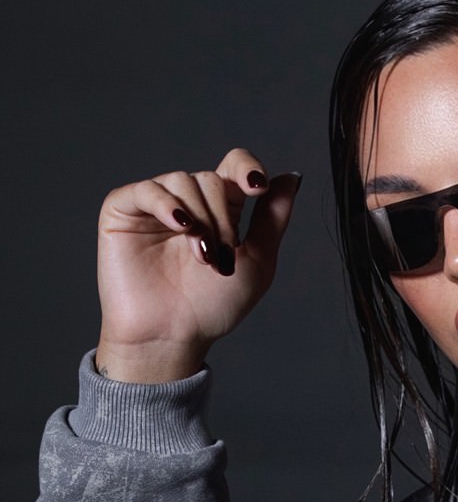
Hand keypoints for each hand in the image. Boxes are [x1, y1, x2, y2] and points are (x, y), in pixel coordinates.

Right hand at [96, 150, 300, 381]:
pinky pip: (146, 189)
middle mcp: (188, 203)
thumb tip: (291, 177)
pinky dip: (166, 203)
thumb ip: (274, 218)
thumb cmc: (213, 306)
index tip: (258, 188)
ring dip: (200, 218)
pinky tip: (180, 225)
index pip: (233, 166)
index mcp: (220, 210)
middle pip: (212, 179)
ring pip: (183, 181)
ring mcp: (155, 206)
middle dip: (223, 217)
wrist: (172, 334)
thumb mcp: (258, 261)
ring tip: (201, 255)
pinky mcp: (123, 211)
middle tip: (222, 255)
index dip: (246, 168)